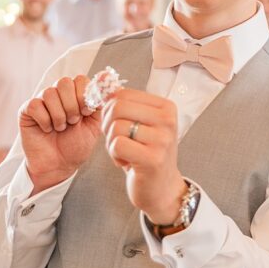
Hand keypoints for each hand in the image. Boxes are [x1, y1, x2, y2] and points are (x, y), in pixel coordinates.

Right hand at [19, 75, 100, 193]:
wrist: (58, 166)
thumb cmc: (76, 146)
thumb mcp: (94, 125)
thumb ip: (100, 102)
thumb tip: (107, 75)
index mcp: (75, 95)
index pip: (80, 79)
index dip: (84, 95)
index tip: (87, 112)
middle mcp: (58, 94)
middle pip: (64, 82)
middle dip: (72, 105)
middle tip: (73, 122)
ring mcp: (42, 100)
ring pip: (49, 93)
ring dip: (59, 115)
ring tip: (61, 128)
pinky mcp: (27, 110)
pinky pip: (35, 104)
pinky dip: (44, 120)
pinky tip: (47, 129)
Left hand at [101, 88, 184, 224]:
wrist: (161, 189)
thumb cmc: (146, 153)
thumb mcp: (139, 124)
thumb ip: (122, 103)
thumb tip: (101, 79)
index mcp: (166, 107)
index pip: (123, 94)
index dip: (110, 109)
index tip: (118, 124)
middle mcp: (168, 120)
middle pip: (117, 107)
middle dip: (107, 125)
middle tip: (116, 139)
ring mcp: (162, 139)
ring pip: (116, 127)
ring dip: (111, 143)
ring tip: (125, 152)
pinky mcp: (153, 159)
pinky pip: (117, 145)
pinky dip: (115, 155)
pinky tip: (127, 162)